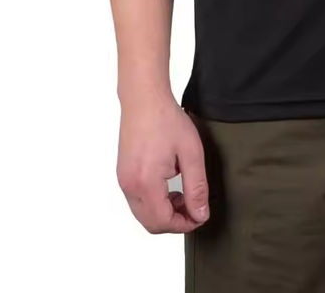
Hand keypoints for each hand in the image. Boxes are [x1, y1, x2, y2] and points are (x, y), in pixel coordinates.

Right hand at [116, 96, 209, 232]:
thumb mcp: (191, 153)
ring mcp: (123, 180)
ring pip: (143, 214)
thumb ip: (197, 187)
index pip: (162, 222)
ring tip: (184, 194)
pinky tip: (170, 186)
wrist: (144, 99)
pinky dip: (154, 202)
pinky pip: (137, 201)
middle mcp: (129, 186)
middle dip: (175, 221)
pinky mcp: (123, 174)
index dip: (185, 224)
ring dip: (164, 212)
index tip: (201, 215)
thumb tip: (200, 214)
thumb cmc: (167, 120)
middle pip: (150, 223)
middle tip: (194, 207)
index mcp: (145, 182)